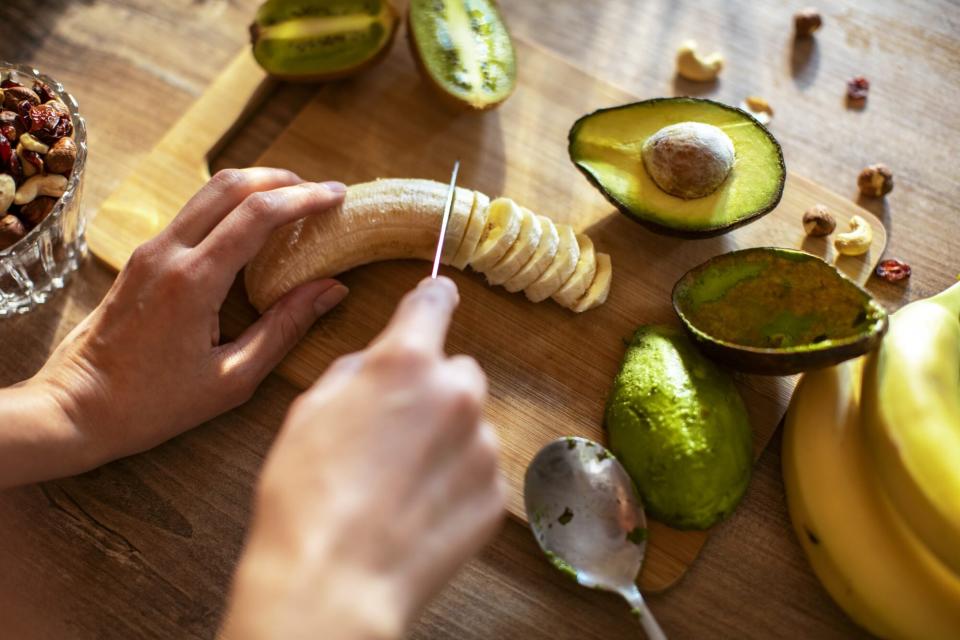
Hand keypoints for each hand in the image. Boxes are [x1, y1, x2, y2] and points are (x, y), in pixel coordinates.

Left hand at [17, 168, 348, 482]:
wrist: (75, 407)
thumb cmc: (154, 404)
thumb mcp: (233, 379)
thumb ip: (285, 327)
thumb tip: (331, 289)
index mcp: (193, 282)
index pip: (257, 214)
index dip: (303, 198)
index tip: (338, 197)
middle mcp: (168, 253)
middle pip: (231, 185)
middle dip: (282, 179)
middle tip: (320, 193)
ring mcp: (150, 250)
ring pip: (208, 192)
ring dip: (255, 186)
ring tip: (294, 201)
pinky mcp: (142, 258)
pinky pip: (194, 213)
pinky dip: (231, 206)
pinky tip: (254, 228)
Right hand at [221, 277, 505, 639]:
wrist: (334, 582)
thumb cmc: (306, 497)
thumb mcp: (310, 410)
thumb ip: (357, 371)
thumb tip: (378, 364)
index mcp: (407, 362)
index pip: (434, 302)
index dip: (432, 299)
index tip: (437, 299)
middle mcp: (457, 394)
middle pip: (458, 371)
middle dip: (433, 389)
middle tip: (394, 429)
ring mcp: (483, 447)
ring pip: (470, 425)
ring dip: (446, 439)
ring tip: (399, 482)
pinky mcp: (494, 494)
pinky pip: (478, 471)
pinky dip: (456, 481)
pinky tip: (418, 508)